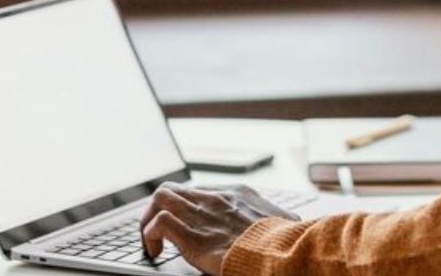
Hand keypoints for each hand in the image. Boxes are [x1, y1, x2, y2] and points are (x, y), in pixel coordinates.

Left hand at [140, 182, 299, 274]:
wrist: (277, 252)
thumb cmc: (283, 241)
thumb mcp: (283, 222)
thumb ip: (277, 219)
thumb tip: (291, 223)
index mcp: (238, 194)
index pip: (201, 189)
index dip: (187, 206)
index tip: (187, 225)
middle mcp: (216, 198)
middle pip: (175, 188)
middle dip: (160, 208)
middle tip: (160, 232)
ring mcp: (202, 214)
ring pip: (161, 196)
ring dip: (149, 218)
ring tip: (152, 241)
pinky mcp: (191, 235)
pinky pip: (158, 222)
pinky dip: (149, 235)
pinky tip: (155, 251)